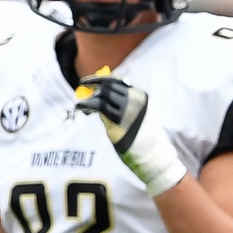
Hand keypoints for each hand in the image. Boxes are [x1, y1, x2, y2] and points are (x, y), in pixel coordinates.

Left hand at [76, 74, 184, 196]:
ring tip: (84, 107)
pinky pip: (98, 107)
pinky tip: (80, 108)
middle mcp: (134, 100)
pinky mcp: (118, 120)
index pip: (117, 81)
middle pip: (107, 87)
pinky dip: (86, 105)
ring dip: (90, 100)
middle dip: (94, 91)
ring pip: (102, 96)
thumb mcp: (139, 113)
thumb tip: (102, 94)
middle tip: (86, 99)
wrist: (152, 152)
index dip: (98, 80)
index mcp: (140, 96)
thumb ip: (125, 103)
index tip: (85, 82)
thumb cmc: (143, 135)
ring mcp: (127, 109)